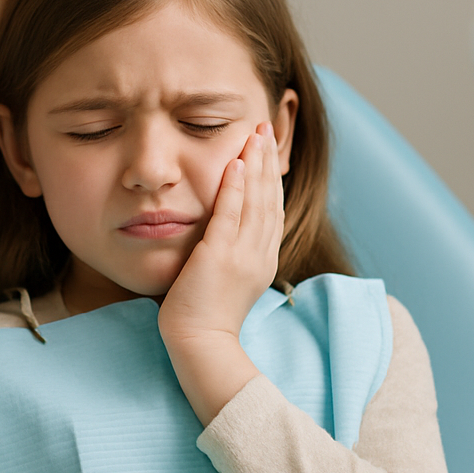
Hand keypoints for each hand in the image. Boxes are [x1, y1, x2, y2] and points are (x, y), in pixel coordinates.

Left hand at [158, 123, 283, 424]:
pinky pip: (230, 214)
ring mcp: (242, 254)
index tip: (266, 150)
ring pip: (255, 200)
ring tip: (253, 133)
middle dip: (267, 160)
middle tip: (264, 127)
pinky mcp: (220, 256)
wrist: (201, 345)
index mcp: (263, 258)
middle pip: (269, 197)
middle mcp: (259, 253)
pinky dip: (235, 187)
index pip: (272, 209)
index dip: (270, 177)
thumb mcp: (229, 280)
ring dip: (255, 163)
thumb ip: (233, 254)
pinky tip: (235, 163)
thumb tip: (227, 237)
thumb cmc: (206, 317)